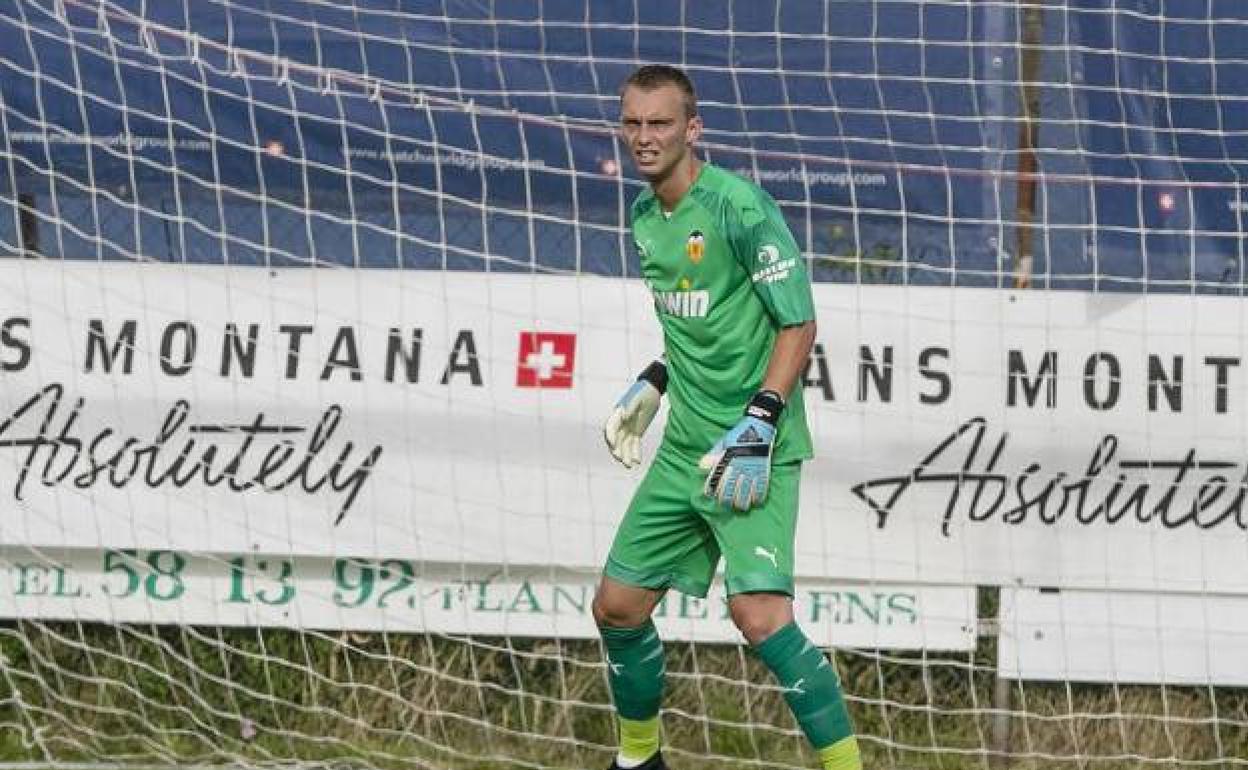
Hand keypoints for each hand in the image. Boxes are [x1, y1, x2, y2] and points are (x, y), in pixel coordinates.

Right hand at [603, 360, 666, 467]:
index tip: (612, 444)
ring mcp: (627, 428)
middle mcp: (620, 422)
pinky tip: (637, 461)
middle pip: (616, 439)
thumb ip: (631, 407)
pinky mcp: (636, 432)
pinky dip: (635, 453)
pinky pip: (634, 445)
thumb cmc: (644, 392)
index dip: (610, 436)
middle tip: (619, 458)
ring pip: (624, 445)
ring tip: (629, 466)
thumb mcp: (638, 398)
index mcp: (618, 413)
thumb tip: (623, 415)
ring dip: (625, 455)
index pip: (611, 426)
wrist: (652, 390)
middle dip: (617, 449)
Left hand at [698, 390, 783, 509]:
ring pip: (746, 494)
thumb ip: (712, 456)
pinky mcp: (764, 470)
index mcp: (728, 461)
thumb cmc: (739, 434)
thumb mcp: (722, 443)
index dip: (714, 492)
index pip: (718, 482)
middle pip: (731, 491)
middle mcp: (739, 468)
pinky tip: (756, 501)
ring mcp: (752, 470)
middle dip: (728, 501)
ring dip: (742, 502)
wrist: (759, 425)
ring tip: (740, 506)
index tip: (711, 497)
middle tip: (726, 505)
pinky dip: (758, 497)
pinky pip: (762, 488)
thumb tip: (702, 467)